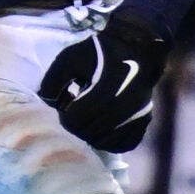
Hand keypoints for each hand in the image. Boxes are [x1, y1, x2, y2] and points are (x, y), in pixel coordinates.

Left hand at [37, 7, 170, 152]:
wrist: (135, 48)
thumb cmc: (98, 54)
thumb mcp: (69, 59)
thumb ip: (53, 81)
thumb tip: (49, 105)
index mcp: (106, 88)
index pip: (75, 120)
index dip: (63, 116)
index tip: (65, 104)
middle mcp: (125, 105)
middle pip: (88, 133)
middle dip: (75, 126)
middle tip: (74, 113)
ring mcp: (138, 115)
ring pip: (105, 142)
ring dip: (90, 135)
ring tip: (87, 120)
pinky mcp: (145, 121)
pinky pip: (125, 145)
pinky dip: (110, 142)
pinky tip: (102, 129)